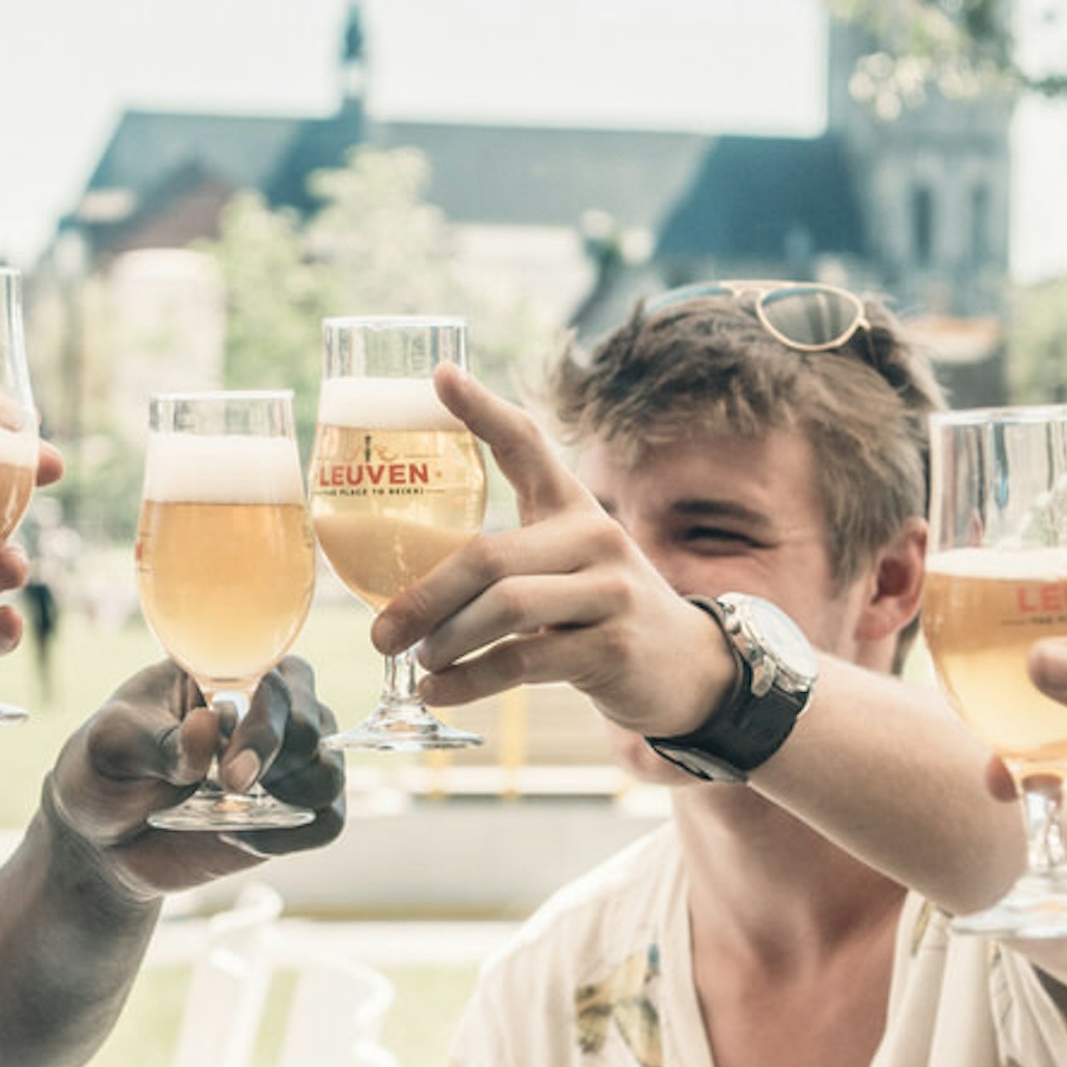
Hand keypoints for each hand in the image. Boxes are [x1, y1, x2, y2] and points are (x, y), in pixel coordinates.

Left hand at [41, 657, 349, 898]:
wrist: (101, 840)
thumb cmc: (104, 773)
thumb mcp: (110, 747)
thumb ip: (158, 741)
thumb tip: (208, 725)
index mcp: (228, 673)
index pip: (281, 678)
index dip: (266, 722)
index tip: (228, 766)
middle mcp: (268, 711)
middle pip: (315, 724)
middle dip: (274, 760)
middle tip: (227, 785)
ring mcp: (283, 763)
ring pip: (330, 773)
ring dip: (288, 796)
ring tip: (233, 805)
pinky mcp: (289, 813)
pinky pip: (330, 820)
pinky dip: (293, 835)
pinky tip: (241, 836)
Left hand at [374, 369, 734, 739]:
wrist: (684, 666)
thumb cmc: (598, 609)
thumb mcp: (565, 561)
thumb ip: (506, 552)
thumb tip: (399, 570)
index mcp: (573, 506)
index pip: (527, 442)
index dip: (482, 410)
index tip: (439, 376)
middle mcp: (595, 537)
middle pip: (491, 556)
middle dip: (425, 597)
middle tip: (382, 633)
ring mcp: (610, 591)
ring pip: (506, 608)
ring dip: (447, 641)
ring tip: (419, 661)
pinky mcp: (614, 647)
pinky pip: (524, 662)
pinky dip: (470, 680)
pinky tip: (438, 691)